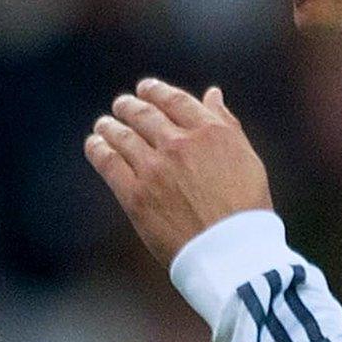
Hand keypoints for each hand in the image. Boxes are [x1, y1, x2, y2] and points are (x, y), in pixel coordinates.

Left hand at [84, 78, 272, 264]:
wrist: (231, 253)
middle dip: (129, 106)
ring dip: (110, 126)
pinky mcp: (136, 195)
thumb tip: (212, 94)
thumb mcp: (247, 158)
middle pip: (145, 114)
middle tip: (121, 105)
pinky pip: (109, 162)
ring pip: (123, 135)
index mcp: (210, 132)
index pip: (174, 100)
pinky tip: (94, 144)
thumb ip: (226, 123)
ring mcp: (155, 169)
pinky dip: (98, 149)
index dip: (156, 91)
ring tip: (104, 124)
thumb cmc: (246, 209)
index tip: (146, 88)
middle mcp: (180, 144)